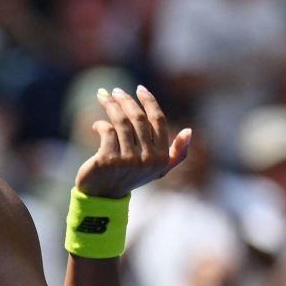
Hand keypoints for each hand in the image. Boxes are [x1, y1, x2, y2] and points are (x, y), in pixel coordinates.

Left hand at [75, 85, 192, 197]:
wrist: (101, 196)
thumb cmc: (130, 177)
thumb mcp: (157, 169)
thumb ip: (175, 154)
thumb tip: (189, 131)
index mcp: (161, 157)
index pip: (158, 121)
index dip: (149, 102)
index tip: (139, 88)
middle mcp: (147, 159)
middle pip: (137, 118)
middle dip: (126, 101)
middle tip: (116, 91)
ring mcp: (127, 160)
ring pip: (121, 122)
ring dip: (111, 106)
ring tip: (102, 97)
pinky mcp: (108, 160)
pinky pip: (106, 131)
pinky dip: (100, 124)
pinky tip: (96, 125)